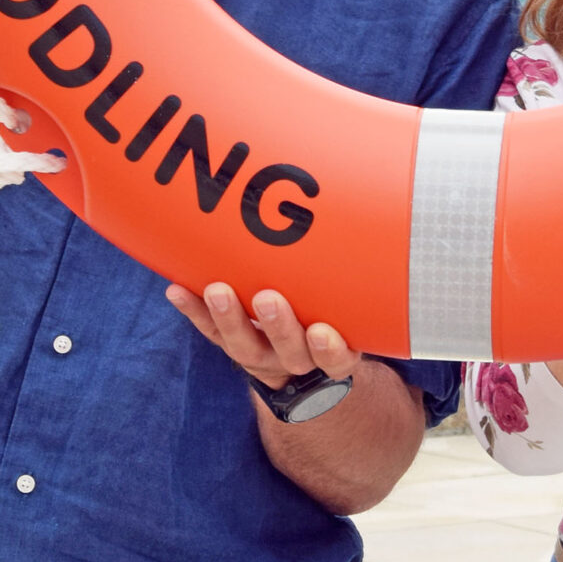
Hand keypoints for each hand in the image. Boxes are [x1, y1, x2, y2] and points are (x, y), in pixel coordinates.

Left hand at [165, 282, 361, 392]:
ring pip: (245, 346)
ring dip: (230, 318)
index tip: (322, 331)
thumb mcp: (349, 303)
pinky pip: (211, 333)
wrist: (300, 354)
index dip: (330, 350)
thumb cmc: (334, 307)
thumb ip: (354, 273)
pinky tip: (176, 289)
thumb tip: (385, 201)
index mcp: (335, 352)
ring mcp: (263, 354)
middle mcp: (298, 357)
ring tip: (217, 290)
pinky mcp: (232, 344)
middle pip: (290, 351)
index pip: (337, 360)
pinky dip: (194, 311)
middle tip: (267, 298)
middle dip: (278, 326)